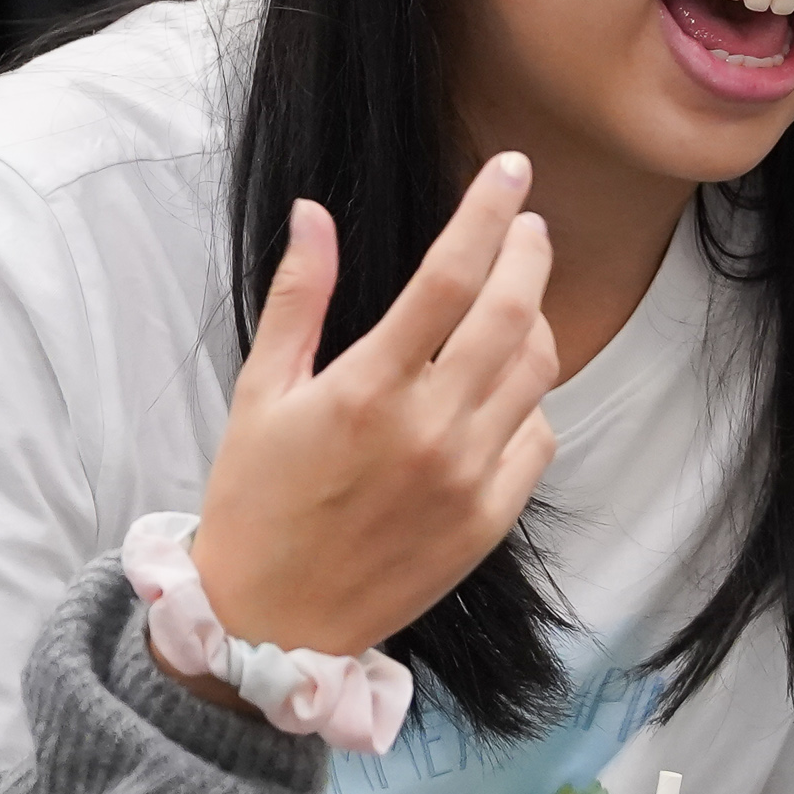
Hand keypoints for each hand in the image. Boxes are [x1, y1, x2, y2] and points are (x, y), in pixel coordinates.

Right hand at [183, 155, 562, 685]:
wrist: (270, 622)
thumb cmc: (256, 501)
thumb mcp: (260, 393)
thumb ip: (298, 298)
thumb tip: (313, 214)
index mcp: (366, 389)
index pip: (450, 276)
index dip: (487, 213)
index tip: (510, 172)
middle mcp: (428, 429)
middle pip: (513, 314)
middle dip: (530, 253)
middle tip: (528, 223)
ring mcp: (466, 478)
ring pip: (536, 372)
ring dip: (537, 320)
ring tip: (516, 298)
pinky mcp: (489, 520)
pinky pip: (538, 438)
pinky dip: (530, 399)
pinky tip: (503, 386)